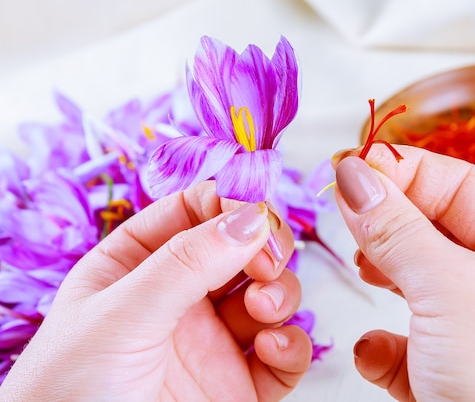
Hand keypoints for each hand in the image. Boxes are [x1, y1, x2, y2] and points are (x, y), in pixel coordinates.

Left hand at [0, 181, 311, 401]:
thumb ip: (186, 263)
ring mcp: (213, 341)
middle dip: (265, 247)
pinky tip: (274, 348)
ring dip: (281, 293)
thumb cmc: (70, 392)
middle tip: (268, 260)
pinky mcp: (239, 384)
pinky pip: (283, 354)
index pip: (194, 210)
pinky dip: (292, 345)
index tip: (253, 214)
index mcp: (138, 264)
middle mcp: (181, 297)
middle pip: (243, 248)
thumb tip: (249, 218)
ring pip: (271, 295)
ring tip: (264, 310)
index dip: (229, 204)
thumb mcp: (120, 315)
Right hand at [333, 145, 474, 401]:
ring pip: (413, 281)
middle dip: (387, 226)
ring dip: (381, 277)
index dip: (403, 171)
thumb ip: (395, 227)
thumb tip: (354, 175)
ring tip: (364, 274)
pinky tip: (377, 353)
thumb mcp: (449, 286)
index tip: (350, 169)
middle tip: (344, 216)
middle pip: (431, 229)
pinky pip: (404, 340)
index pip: (457, 183)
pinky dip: (382, 344)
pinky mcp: (447, 370)